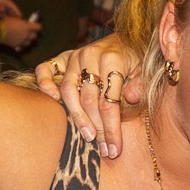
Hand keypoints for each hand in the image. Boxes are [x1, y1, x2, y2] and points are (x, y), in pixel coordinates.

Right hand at [0, 14, 42, 49]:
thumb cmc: (6, 23)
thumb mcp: (15, 19)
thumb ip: (22, 22)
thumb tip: (25, 23)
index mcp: (28, 27)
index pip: (39, 27)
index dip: (38, 26)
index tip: (36, 26)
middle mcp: (27, 35)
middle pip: (35, 36)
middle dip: (33, 34)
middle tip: (30, 32)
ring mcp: (22, 41)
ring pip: (29, 42)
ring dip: (28, 40)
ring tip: (25, 38)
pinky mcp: (17, 46)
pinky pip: (22, 46)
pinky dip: (22, 45)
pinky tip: (19, 42)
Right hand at [31, 34, 144, 157]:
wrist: (125, 40)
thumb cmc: (135, 60)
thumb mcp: (145, 70)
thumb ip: (140, 83)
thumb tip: (130, 97)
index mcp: (113, 58)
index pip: (109, 101)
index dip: (111, 128)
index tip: (115, 149)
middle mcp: (90, 56)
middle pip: (89, 100)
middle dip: (97, 128)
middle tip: (103, 149)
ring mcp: (74, 57)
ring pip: (68, 91)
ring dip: (76, 117)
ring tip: (86, 137)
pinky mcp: (62, 57)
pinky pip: (45, 69)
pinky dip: (44, 84)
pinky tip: (53, 101)